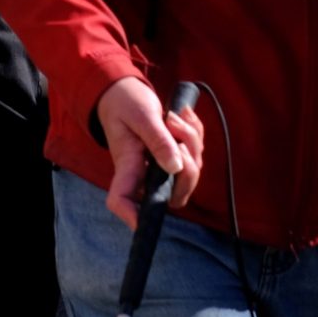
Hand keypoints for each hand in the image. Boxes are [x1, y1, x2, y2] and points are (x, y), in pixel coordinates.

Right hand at [97, 76, 205, 229]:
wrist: (123, 92)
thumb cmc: (124, 102)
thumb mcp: (141, 115)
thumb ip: (158, 140)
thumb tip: (175, 168)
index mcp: (127, 164)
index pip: (122, 198)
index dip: (131, 215)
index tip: (142, 225)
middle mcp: (144, 173)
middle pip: (175, 194)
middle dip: (190, 166)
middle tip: (177, 129)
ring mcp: (159, 168)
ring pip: (190, 174)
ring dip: (193, 142)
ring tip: (177, 116)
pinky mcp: (172, 159)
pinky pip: (196, 157)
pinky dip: (195, 135)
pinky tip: (184, 116)